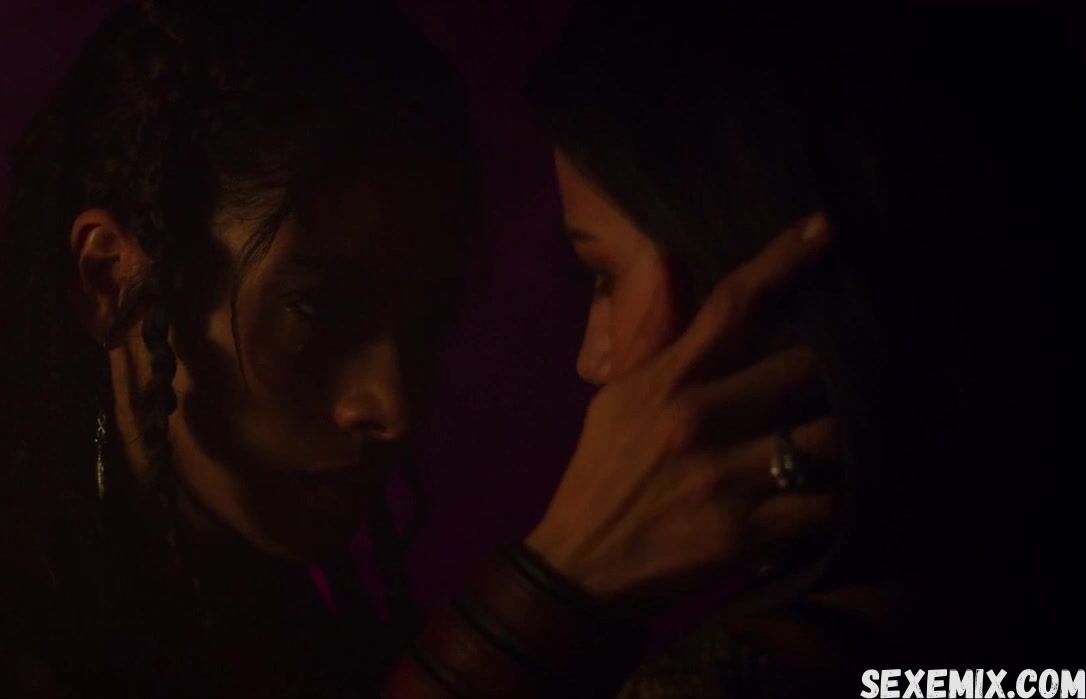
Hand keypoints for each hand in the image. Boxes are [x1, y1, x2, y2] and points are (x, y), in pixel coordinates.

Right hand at [526, 213, 838, 603]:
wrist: (580, 567)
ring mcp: (721, 477)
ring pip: (824, 438)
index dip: (784, 260)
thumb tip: (668, 268)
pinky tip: (825, 502)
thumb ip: (654, 342)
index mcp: (664, 381)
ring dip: (840, 441)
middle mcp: (695, 419)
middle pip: (800, 367)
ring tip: (842, 444)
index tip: (827, 227)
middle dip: (826, 375)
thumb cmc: (602, 474)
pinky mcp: (742, 534)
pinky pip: (819, 505)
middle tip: (839, 382)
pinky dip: (831, 503)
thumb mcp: (615, 400)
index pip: (731, 305)